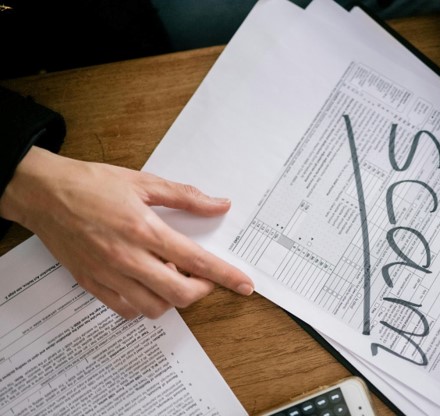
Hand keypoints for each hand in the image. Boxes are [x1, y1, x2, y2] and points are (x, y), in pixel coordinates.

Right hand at [0, 147, 253, 318]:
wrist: (43, 193)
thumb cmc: (91, 184)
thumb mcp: (143, 182)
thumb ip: (186, 197)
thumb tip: (219, 204)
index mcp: (144, 230)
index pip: (196, 261)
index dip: (226, 276)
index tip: (244, 285)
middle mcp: (128, 258)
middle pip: (180, 293)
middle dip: (202, 290)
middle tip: (204, 278)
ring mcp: (108, 275)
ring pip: (154, 307)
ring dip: (174, 299)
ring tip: (173, 277)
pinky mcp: (92, 284)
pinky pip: (126, 309)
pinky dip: (144, 304)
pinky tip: (147, 285)